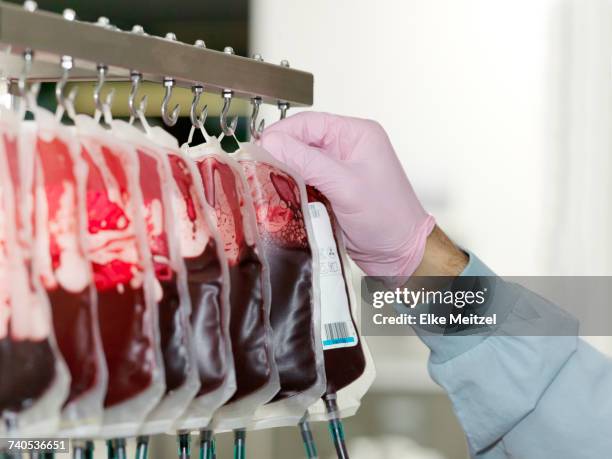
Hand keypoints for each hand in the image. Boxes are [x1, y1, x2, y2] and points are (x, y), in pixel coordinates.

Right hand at [259, 112, 435, 277]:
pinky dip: (292, 191)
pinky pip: (304, 185)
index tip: (258, 149)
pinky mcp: (332, 192)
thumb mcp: (345, 186)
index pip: (308, 123)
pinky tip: (280, 198)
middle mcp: (346, 148)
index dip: (281, 134)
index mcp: (356, 135)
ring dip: (284, 175)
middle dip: (279, 155)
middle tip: (256, 169)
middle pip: (301, 143)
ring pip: (300, 165)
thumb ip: (308, 163)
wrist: (401, 255)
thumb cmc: (388, 218)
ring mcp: (339, 171)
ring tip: (263, 183)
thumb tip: (272, 142)